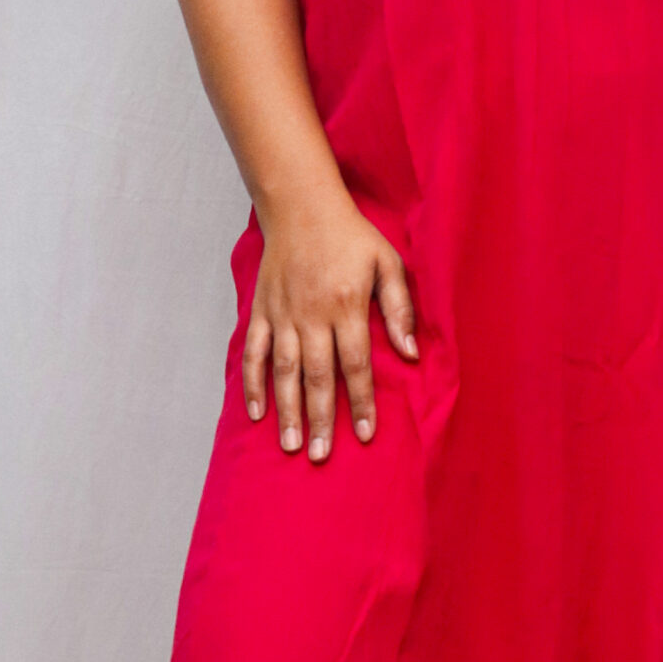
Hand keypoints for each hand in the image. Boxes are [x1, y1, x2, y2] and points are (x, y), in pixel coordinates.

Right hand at [244, 195, 417, 461]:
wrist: (301, 205)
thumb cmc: (351, 236)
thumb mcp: (387, 262)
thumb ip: (399, 308)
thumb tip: (410, 353)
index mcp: (346, 305)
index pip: (356, 364)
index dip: (362, 402)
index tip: (365, 435)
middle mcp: (312, 314)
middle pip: (318, 376)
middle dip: (320, 419)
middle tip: (320, 456)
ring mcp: (282, 314)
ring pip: (284, 371)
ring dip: (287, 410)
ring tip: (291, 446)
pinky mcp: (261, 311)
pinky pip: (254, 353)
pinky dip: (252, 384)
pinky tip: (257, 413)